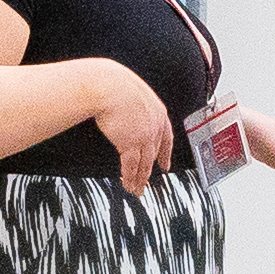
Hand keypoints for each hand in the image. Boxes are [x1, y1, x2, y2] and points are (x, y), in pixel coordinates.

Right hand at [82, 61, 174, 190]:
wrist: (108, 86)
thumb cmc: (114, 84)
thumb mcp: (133, 94)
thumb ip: (135, 107)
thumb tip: (126, 110)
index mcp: (157, 111)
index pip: (166, 137)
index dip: (165, 153)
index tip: (165, 165)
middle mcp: (154, 126)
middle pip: (154, 154)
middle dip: (150, 171)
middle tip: (147, 183)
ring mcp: (144, 136)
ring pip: (144, 163)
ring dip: (140, 179)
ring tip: (136, 190)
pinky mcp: (130, 143)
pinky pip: (131, 166)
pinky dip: (129, 177)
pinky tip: (128, 185)